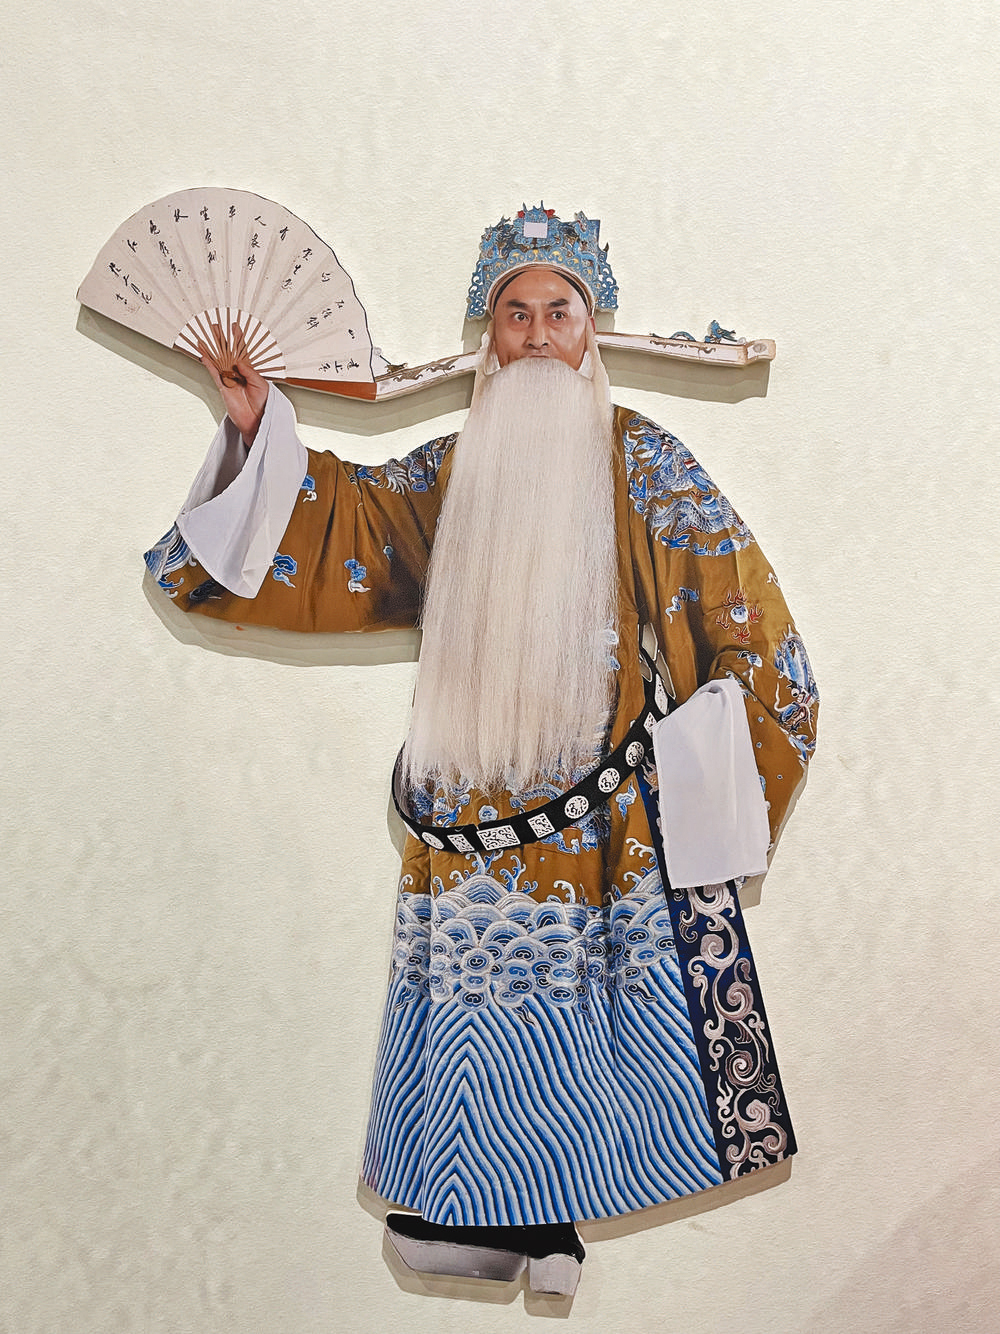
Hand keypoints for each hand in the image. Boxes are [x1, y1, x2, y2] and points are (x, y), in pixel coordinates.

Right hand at [197, 320, 269, 444]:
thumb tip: (239, 361)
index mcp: (249, 370)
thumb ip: (250, 372)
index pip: (242, 350)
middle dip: (221, 339)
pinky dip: (208, 364)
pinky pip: (214, 374)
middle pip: (227, 352)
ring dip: (211, 349)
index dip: (238, 338)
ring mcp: (230, 380)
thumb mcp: (261, 384)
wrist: (258, 421)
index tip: (234, 326)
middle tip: (215, 326)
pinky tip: (203, 355)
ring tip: (204, 338)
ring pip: (218, 361)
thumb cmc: (265, 404)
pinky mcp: (223, 388)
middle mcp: (238, 373)